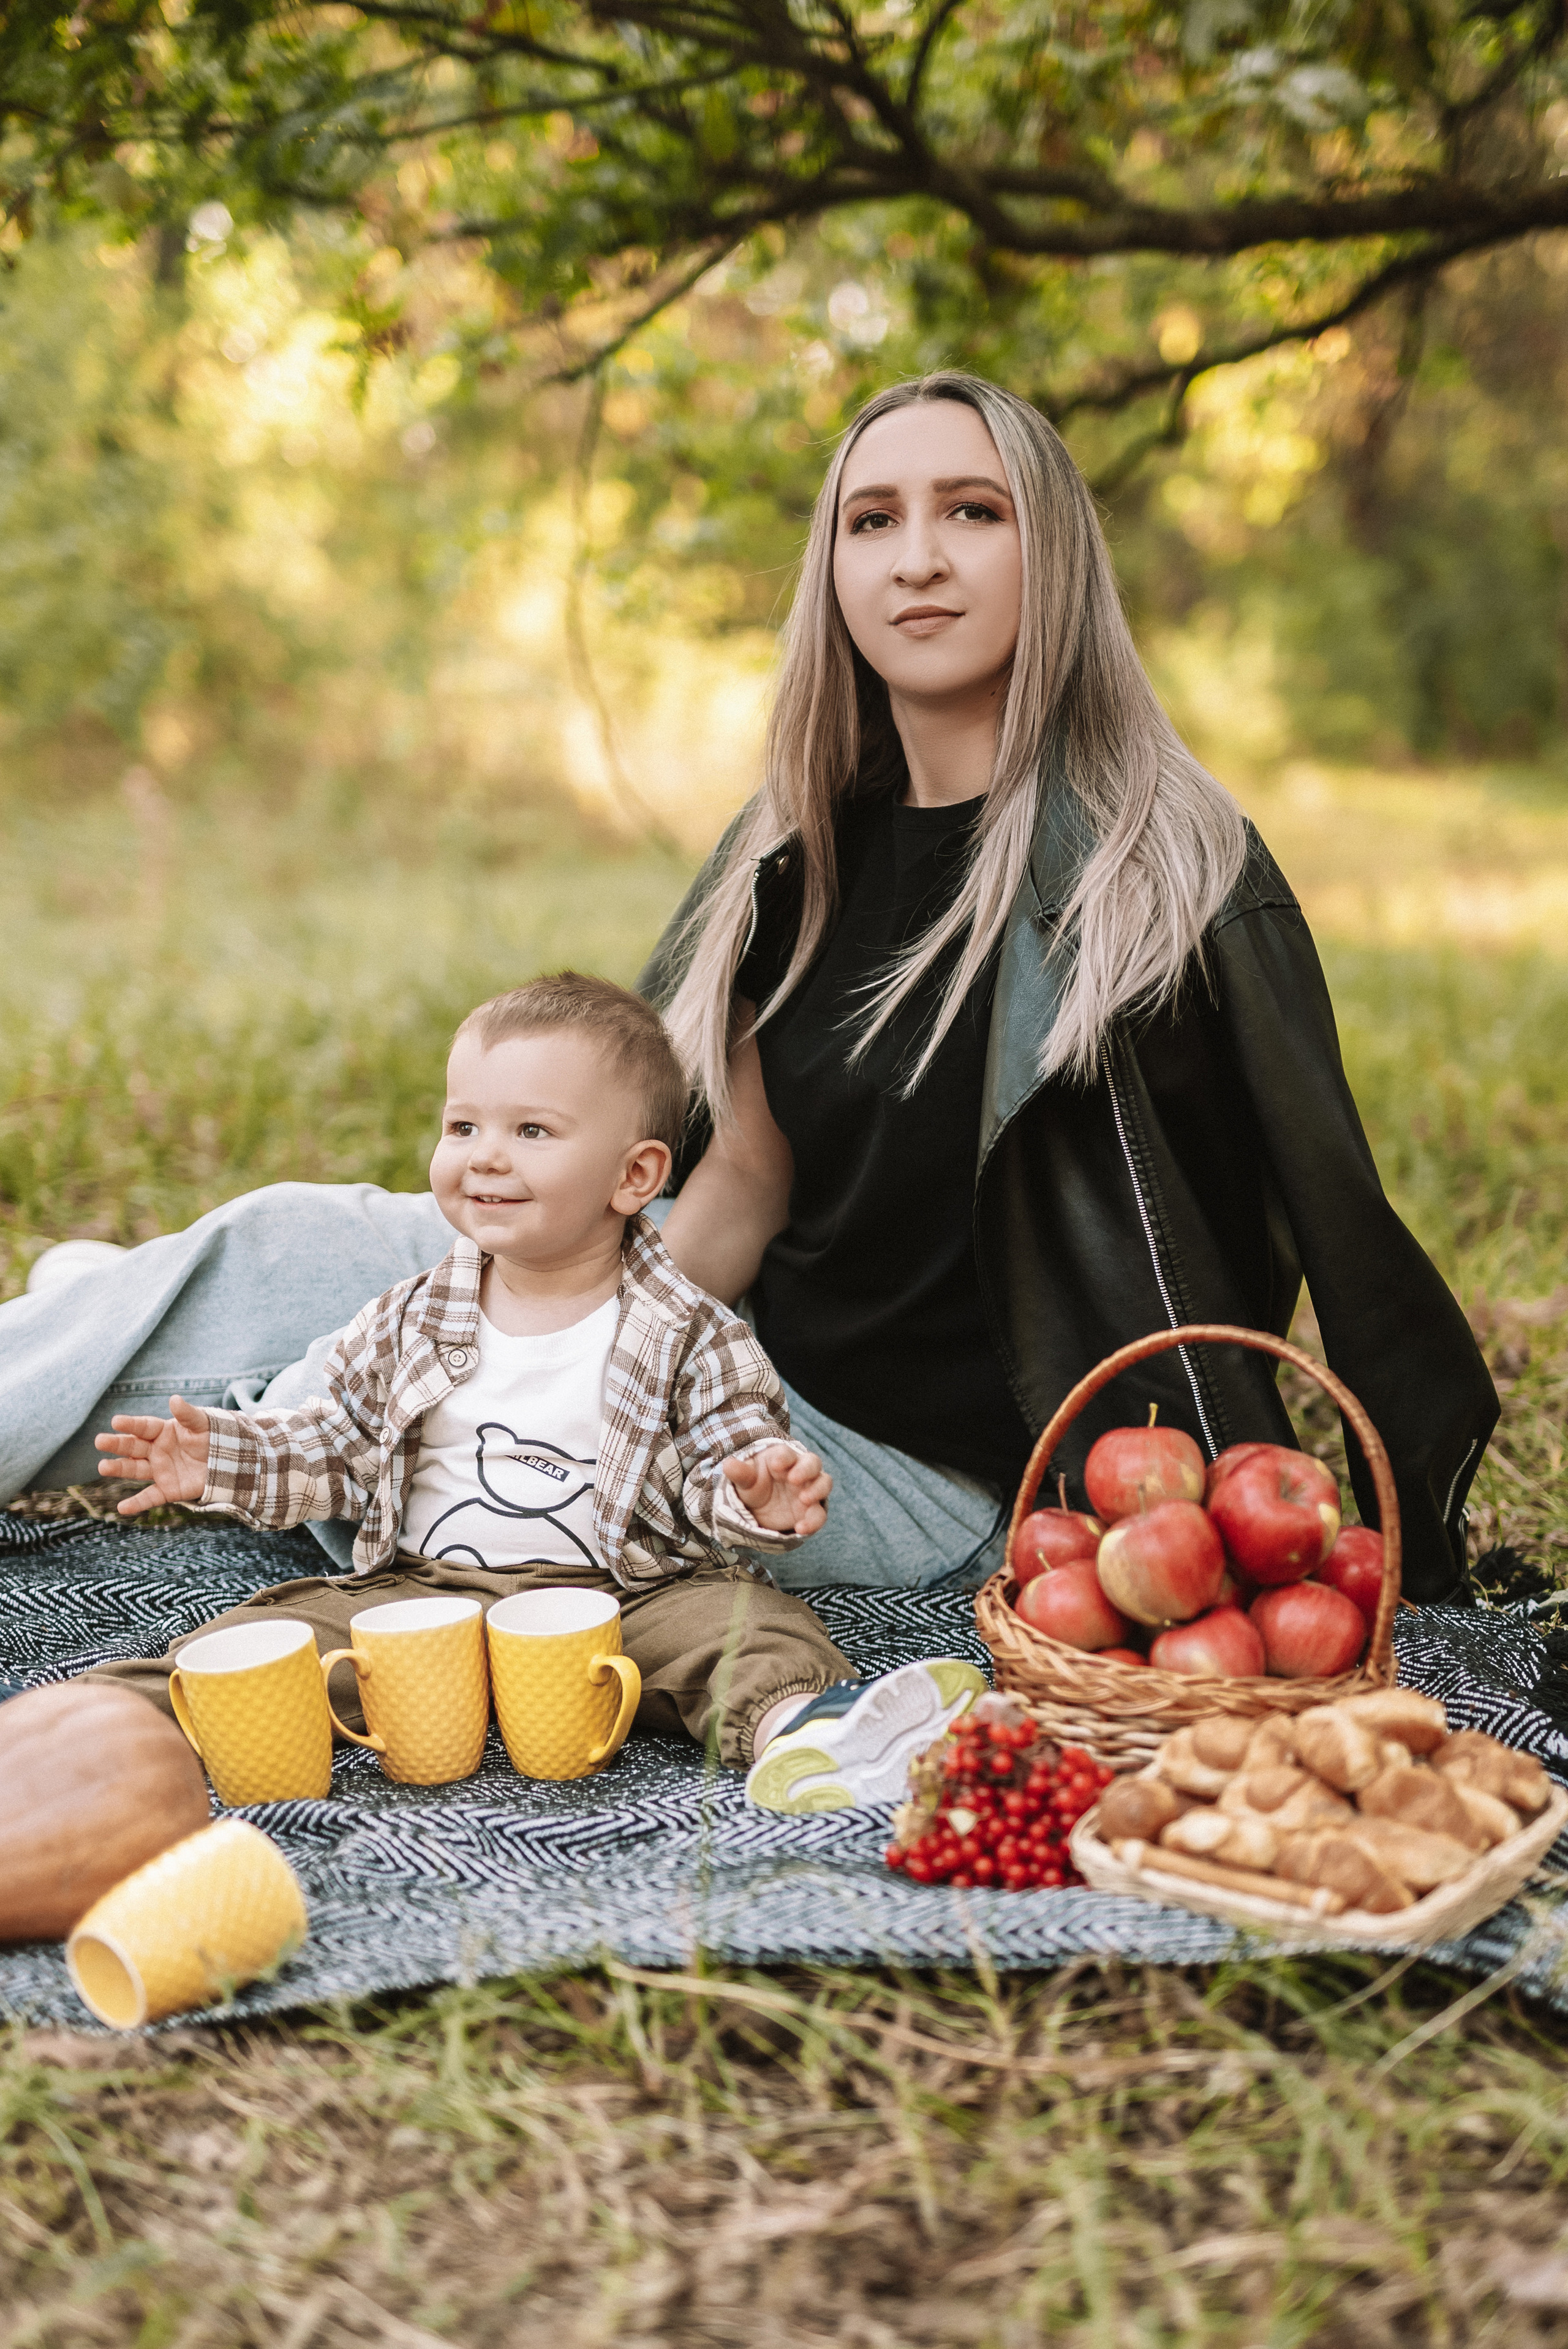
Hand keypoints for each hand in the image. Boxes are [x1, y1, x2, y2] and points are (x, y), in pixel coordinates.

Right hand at [94, 1395, 211, 1516]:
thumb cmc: (211, 1437)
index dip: (131, 1424)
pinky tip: (123, 1508)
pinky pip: (150, 1497)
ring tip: (102, 1467)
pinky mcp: (167, 1489)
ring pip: (135, 1469)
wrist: (227, 1461)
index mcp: (162, 1431)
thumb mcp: (201, 1424)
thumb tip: (174, 1399)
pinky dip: (137, 1504)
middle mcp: (155, 1451)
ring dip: (119, 1469)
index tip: (116, 1421)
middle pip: (133, 1447)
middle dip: (116, 1444)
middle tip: (100, 1441)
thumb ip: (187, 1414)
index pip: (144, 1427)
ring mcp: (159, 1470)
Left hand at [722, 1443, 831, 1536]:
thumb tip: (727, 1465)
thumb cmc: (754, 1486)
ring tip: (804, 1499)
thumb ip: (740, 1473)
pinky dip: (814, 1521)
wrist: (759, 1509)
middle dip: (806, 1469)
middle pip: (812, 1462)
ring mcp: (809, 1490)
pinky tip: (801, 1528)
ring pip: (824, 1483)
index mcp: (782, 1459)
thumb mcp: (745, 1481)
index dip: (784, 1457)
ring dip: (817, 1490)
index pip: (787, 1453)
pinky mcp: (811, 1510)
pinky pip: (819, 1513)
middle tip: (794, 1479)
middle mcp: (800, 1471)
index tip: (776, 1464)